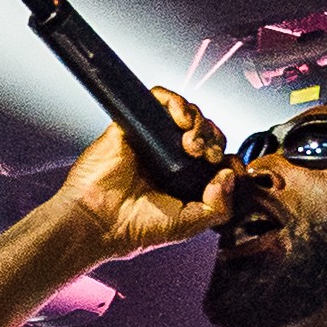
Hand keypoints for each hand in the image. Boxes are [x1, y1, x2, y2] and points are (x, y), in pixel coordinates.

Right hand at [45, 83, 234, 260]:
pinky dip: (176, 102)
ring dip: (200, 123)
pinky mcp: (134, 125)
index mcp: (186, 180)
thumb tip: (229, 175)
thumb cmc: (135, 228)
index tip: (229, 166)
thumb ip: (218, 207)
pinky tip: (181, 121)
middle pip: (207, 132)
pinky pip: (160, 98)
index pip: (217, 157)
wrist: (98, 221)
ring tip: (191, 144)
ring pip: (189, 114)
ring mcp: (154, 140)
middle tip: (207, 156)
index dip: (228, 157)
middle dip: (215, 140)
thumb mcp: (188, 225)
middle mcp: (172, 158)